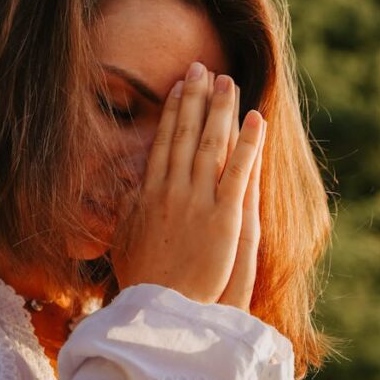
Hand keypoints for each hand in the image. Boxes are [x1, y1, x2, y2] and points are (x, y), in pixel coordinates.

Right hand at [110, 61, 266, 311]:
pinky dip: (247, 143)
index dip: (172, 112)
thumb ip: (128, 213)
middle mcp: (171, 191)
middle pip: (184, 134)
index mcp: (148, 196)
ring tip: (228, 81)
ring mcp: (198, 202)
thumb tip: (131, 191)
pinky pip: (238, 172)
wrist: (160, 311)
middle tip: (201, 67)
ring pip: (210, 145)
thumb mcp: (124, 243)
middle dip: (193, 98)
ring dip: (219, 109)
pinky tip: (255, 118)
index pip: (162, 143)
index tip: (178, 87)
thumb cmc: (143, 284)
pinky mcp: (223, 218)